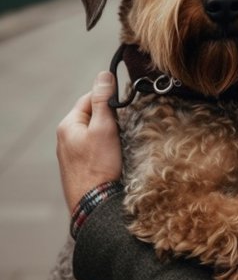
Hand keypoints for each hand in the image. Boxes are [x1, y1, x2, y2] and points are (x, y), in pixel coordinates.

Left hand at [57, 71, 122, 212]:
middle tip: (128, 127)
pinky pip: (95, 152)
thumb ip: (104, 101)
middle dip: (111, 120)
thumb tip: (104, 75)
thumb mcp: (104, 128)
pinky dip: (107, 152)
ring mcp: (72, 156)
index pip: (89, 99)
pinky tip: (116, 160)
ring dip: (110, 137)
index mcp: (68, 125)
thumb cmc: (99, 166)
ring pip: (95, 136)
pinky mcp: (81, 170)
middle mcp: (66, 139)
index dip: (108, 99)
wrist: (94, 204)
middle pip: (93, 118)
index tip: (126, 104)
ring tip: (124, 145)